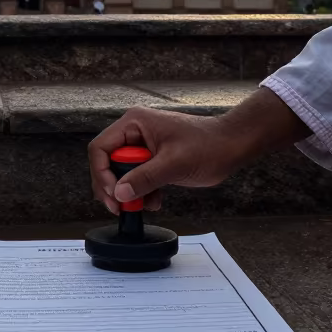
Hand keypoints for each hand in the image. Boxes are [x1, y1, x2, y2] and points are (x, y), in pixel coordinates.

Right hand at [87, 88, 309, 213]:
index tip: (113, 195)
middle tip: (121, 207)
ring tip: (142, 205)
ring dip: (128, 193)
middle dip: (113, 187)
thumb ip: (144, 178)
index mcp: (134, 124)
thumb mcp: (174, 163)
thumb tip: (119, 193)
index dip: (101, 173)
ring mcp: (143, 147)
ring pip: (120, 174)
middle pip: (107, 163)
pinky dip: (141, 193)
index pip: (101, 148)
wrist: (231, 146)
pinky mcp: (153, 160)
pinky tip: (155, 201)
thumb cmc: (208, 145)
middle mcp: (134, 133)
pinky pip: (136, 179)